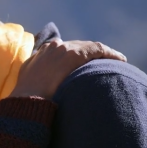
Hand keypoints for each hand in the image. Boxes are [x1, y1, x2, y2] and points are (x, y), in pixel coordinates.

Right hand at [10, 40, 126, 98]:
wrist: (27, 100)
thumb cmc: (26, 97)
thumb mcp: (28, 80)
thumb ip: (36, 72)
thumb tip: (41, 77)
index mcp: (42, 52)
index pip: (66, 49)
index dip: (79, 56)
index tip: (87, 65)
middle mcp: (54, 46)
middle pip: (79, 47)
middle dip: (91, 55)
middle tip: (102, 65)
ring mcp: (64, 49)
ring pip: (90, 47)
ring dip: (102, 55)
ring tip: (115, 62)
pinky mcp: (76, 54)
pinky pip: (98, 49)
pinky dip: (110, 54)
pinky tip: (120, 60)